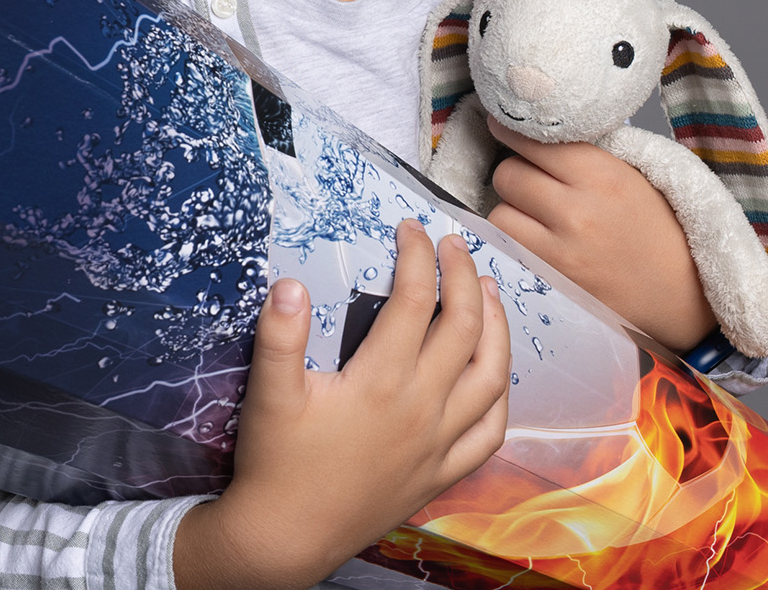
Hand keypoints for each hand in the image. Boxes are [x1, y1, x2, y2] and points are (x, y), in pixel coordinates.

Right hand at [173, 220, 510, 589]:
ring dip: (496, 327)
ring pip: (491, 376)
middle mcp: (421, 409)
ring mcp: (438, 444)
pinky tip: (495, 374)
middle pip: (464, 327)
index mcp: (381, 382)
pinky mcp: (441, 473)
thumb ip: (279, 335)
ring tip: (489, 292)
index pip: (414, 300)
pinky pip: (490, 432)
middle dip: (464, 275)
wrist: (286, 537)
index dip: (416, 256)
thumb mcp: (267, 394)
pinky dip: (501, 397)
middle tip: (455, 245)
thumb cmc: (276, 465)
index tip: (410, 229)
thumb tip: (289, 285)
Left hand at [485, 120, 715, 353]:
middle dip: (514, 171)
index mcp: (602, 174)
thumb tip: (533, 129)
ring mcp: (561, 249)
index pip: (534, 141)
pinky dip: (514, 237)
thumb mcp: (631, 175)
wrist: (680, 290)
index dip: (512, 132)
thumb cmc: (658, 227)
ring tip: (533, 210)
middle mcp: (578, 210)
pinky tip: (535, 235)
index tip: (502, 126)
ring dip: (510, 207)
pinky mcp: (551, 278)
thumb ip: (584, 153)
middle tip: (529, 175)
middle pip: (508, 174)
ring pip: (499, 212)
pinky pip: (508, 246)